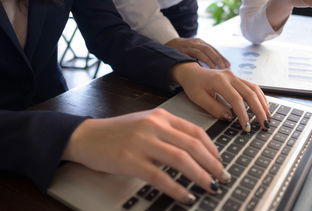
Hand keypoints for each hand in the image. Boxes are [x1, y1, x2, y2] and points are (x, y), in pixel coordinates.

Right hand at [62, 109, 230, 203]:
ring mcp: (143, 142)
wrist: (87, 136)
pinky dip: (177, 188)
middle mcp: (155, 126)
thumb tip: (194, 152)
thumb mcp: (146, 124)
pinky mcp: (131, 160)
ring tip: (211, 186)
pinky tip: (186, 196)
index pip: (195, 131)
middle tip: (222, 177)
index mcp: (161, 116)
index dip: (212, 148)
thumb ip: (168, 132)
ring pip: (181, 159)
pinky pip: (160, 176)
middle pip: (193, 145)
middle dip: (212, 163)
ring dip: (200, 175)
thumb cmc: (118, 132)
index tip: (219, 161)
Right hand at [165, 37, 229, 68]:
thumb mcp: (194, 51)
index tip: (228, 64)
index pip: (213, 49)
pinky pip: (192, 55)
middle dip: (218, 58)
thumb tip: (217, 68)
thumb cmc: (183, 51)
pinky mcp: (181, 50)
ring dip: (210, 60)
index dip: (221, 57)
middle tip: (224, 67)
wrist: (167, 44)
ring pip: (202, 51)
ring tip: (216, 68)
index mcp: (200, 42)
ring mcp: (188, 46)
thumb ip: (203, 56)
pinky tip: (204, 66)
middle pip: (209, 50)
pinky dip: (199, 60)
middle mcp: (195, 43)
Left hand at [171, 62, 270, 131]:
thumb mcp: (199, 99)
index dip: (243, 114)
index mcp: (220, 81)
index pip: (236, 100)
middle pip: (250, 94)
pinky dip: (259, 97)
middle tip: (264, 125)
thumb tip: (230, 118)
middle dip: (259, 111)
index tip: (247, 127)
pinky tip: (263, 106)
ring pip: (254, 89)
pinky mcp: (237, 78)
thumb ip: (214, 108)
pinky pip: (252, 86)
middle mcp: (230, 76)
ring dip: (262, 103)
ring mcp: (235, 76)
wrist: (191, 72)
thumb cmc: (193, 85)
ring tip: (267, 117)